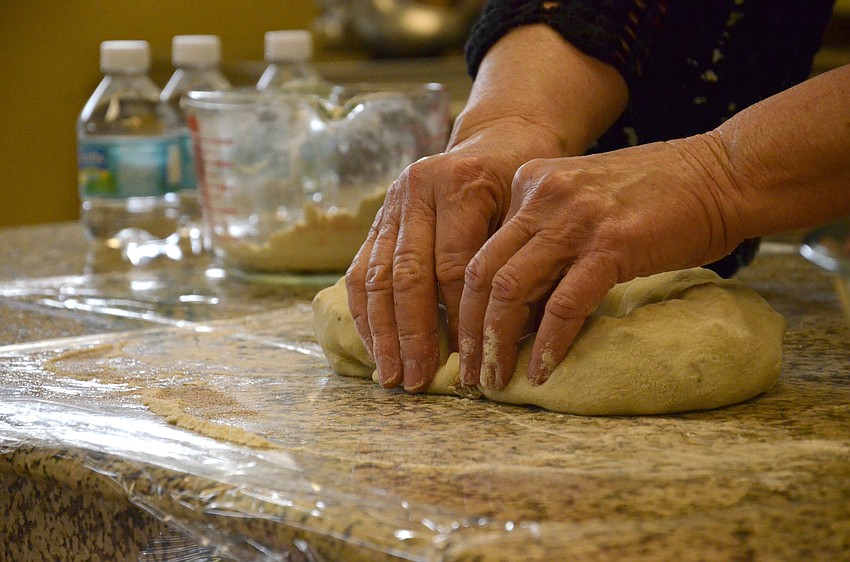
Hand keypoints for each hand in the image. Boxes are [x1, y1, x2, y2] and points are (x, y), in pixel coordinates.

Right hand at [345, 118, 565, 391]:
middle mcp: (417, 189)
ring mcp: (391, 203)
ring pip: (376, 276)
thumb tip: (504, 335)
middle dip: (411, 335)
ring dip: (381, 332)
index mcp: (461, 183)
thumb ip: (510, 260)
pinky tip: (372, 346)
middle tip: (417, 380)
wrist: (497, 140)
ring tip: (390, 375)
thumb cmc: (524, 183)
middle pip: (408, 275)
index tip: (467, 361)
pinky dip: (364, 312)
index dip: (458, 318)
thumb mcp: (528, 210)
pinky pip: (360, 270)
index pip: (453, 266)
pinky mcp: (377, 218)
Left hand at [458, 135, 744, 388]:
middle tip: (468, 371)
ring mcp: (575, 219)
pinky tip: (542, 371)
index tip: (466, 340)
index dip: (466, 302)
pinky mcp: (610, 245)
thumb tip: (518, 305)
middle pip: (482, 272)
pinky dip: (548, 343)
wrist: (723, 174)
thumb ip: (546, 238)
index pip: (482, 249)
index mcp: (531, 183)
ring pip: (511, 290)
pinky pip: (564, 305)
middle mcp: (543, 196)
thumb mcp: (585, 202)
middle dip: (468, 330)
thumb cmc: (659, 196)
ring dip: (497, 343)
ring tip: (495, 380)